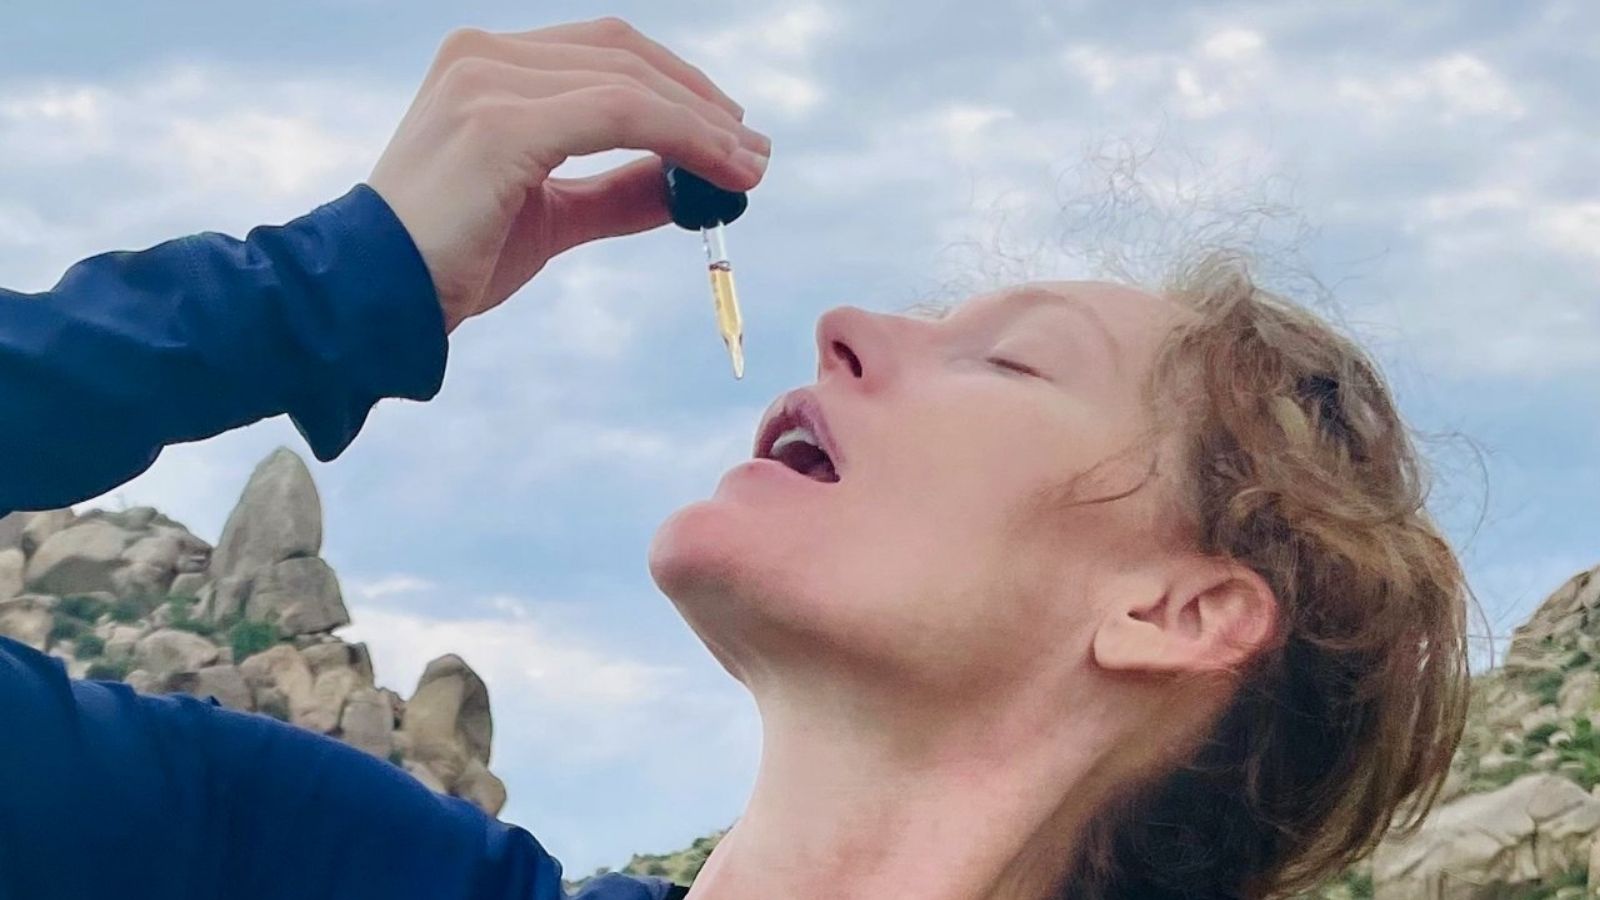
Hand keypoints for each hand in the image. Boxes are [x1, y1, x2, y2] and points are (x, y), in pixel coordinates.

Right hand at [368, 18, 770, 332]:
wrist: (373, 298)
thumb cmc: (450, 261)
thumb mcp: (550, 216)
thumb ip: (615, 192)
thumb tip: (688, 185)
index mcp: (486, 65)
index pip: (604, 51)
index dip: (678, 85)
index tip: (730, 132)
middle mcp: (483, 56)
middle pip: (624, 54)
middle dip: (703, 101)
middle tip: (755, 151)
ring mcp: (487, 81)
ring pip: (630, 83)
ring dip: (704, 124)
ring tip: (749, 167)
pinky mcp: (498, 122)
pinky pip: (619, 114)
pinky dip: (681, 138)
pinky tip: (717, 171)